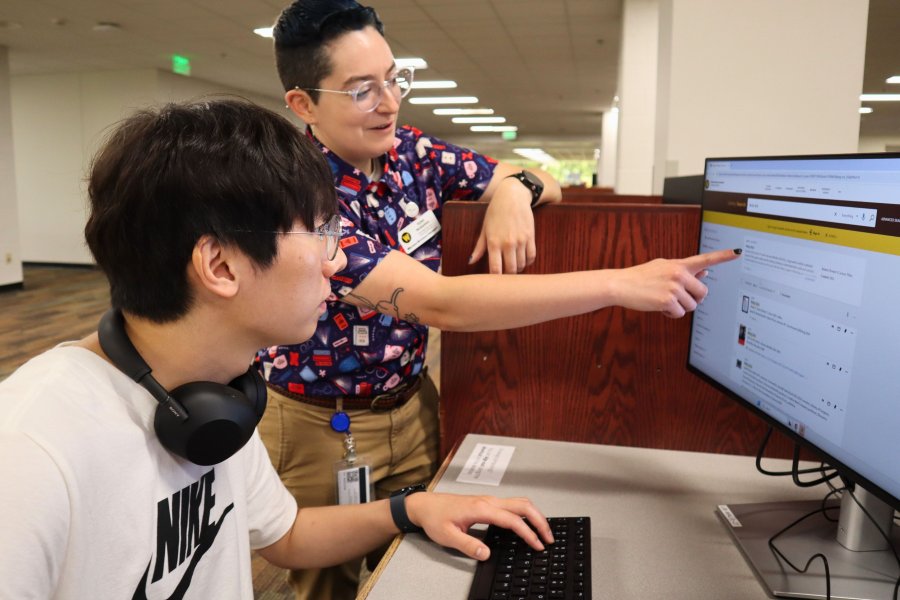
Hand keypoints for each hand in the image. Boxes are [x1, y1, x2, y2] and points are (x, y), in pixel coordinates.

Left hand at [405, 492, 553, 559]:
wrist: (425, 505)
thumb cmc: (435, 518)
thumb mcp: (448, 536)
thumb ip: (468, 545)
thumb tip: (487, 554)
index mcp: (481, 508)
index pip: (512, 520)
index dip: (528, 533)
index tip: (538, 545)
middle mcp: (488, 501)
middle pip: (523, 506)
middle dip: (540, 521)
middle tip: (549, 538)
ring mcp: (489, 500)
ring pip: (519, 503)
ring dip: (534, 515)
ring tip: (544, 532)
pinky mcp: (487, 503)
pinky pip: (512, 504)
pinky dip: (526, 513)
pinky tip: (528, 524)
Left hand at [468, 179, 535, 273]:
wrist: (512, 196)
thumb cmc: (495, 212)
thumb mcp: (484, 228)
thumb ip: (479, 247)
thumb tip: (470, 261)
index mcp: (494, 242)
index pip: (495, 269)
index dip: (496, 279)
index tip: (495, 282)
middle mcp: (508, 243)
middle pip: (511, 270)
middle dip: (508, 276)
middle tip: (505, 276)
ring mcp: (521, 240)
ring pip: (522, 264)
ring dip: (518, 268)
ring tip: (513, 267)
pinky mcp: (531, 237)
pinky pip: (531, 256)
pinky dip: (528, 261)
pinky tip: (523, 260)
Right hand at [610, 248, 740, 317]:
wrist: (620, 284)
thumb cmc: (640, 277)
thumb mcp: (663, 268)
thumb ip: (684, 271)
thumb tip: (705, 273)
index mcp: (679, 264)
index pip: (705, 259)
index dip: (723, 256)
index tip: (738, 252)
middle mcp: (679, 273)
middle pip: (703, 293)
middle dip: (693, 300)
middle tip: (678, 299)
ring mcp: (673, 287)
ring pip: (691, 306)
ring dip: (679, 308)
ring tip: (663, 301)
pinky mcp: (667, 300)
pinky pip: (679, 314)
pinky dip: (670, 314)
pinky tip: (659, 307)